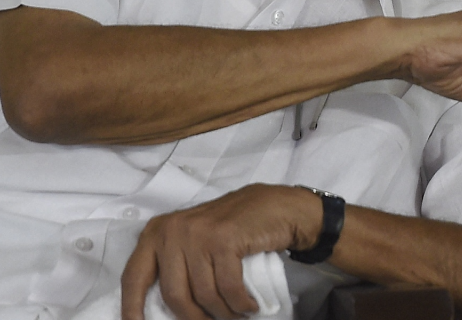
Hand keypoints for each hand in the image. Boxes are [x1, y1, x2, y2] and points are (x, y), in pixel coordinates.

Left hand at [121, 185, 319, 319]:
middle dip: (194, 318)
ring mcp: (199, 234)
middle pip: (173, 295)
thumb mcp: (194, 239)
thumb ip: (174, 262)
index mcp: (158, 232)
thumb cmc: (235, 228)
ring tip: (236, 315)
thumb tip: (159, 307)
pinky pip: (228, 288)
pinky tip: (248, 306)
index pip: (134, 277)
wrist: (276, 206)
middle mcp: (173, 231)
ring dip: (223, 313)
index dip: (131, 307)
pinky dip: (240, 304)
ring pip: (203, 294)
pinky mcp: (224, 240)